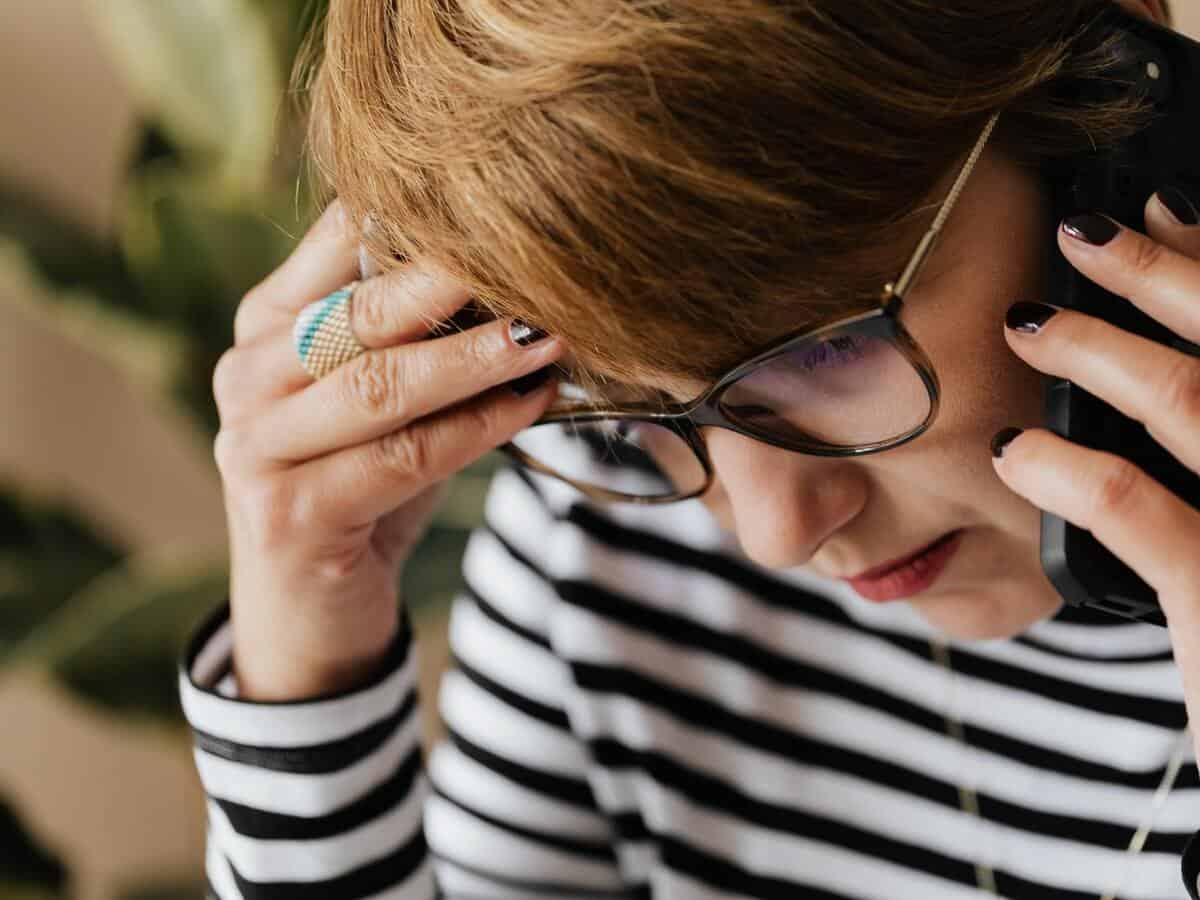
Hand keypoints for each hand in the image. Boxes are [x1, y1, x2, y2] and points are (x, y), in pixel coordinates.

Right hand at [212, 200, 564, 699]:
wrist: (310, 609)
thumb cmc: (360, 483)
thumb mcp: (381, 398)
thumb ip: (417, 337)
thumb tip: (522, 275)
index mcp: (265, 325)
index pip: (335, 243)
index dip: (416, 218)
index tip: (501, 201)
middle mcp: (248, 375)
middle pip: (360, 312)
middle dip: (453, 282)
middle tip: (536, 257)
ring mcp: (257, 446)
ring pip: (382, 386)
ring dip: (476, 359)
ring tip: (548, 336)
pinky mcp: (289, 513)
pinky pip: (402, 457)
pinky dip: (476, 428)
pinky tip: (530, 405)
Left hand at [990, 190, 1199, 747]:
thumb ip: (1197, 435)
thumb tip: (1158, 365)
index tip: (1160, 206)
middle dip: (1162, 274)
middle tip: (1083, 231)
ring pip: (1193, 402)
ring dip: (1099, 351)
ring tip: (1026, 325)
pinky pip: (1138, 510)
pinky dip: (1069, 469)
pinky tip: (1016, 454)